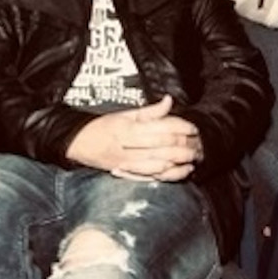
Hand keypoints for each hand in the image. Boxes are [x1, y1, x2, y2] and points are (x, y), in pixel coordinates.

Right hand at [66, 95, 201, 181]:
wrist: (79, 144)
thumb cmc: (102, 127)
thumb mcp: (124, 114)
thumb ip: (149, 111)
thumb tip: (168, 101)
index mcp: (128, 128)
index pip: (161, 127)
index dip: (180, 127)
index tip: (193, 127)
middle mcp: (129, 146)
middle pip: (164, 146)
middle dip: (185, 144)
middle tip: (198, 142)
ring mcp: (129, 162)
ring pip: (162, 162)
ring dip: (181, 160)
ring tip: (194, 155)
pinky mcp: (130, 174)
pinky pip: (155, 177)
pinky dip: (172, 175)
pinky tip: (183, 170)